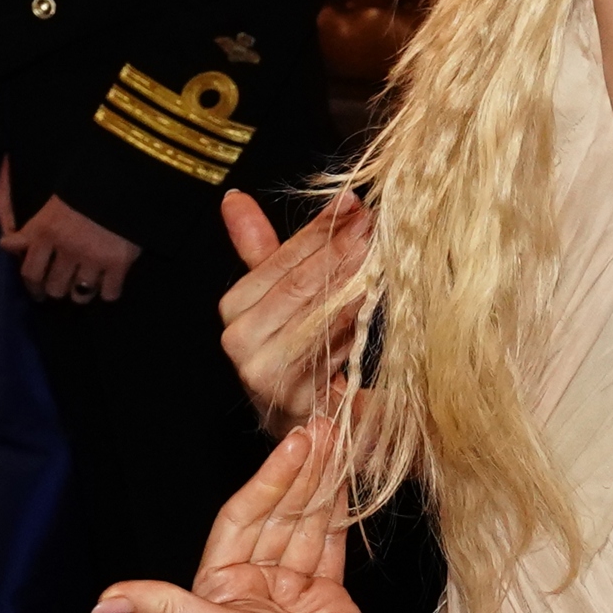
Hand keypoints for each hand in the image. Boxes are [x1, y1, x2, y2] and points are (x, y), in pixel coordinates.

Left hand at [0, 162, 139, 302]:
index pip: (30, 272)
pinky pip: (109, 294)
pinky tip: (108, 283)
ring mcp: (93, 258)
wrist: (123, 174)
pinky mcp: (118, 263)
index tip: (37, 291)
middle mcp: (66, 248)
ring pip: (79, 294)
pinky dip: (108, 291)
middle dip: (57, 288)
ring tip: (85, 285)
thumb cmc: (83, 183)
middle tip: (63, 285)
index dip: (32, 286)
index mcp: (46, 231)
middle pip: (54, 288)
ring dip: (80, 292)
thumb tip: (5, 245)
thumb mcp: (50, 202)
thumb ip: (28, 228)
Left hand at [95, 422, 418, 612]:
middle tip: (323, 427)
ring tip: (339, 439)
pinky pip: (327, 542)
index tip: (293, 444)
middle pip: (274, 515)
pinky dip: (337, 510)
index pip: (240, 519)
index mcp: (219, 593)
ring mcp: (289, 591)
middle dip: (298, 472)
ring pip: (302, 523)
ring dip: (320, 482)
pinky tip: (344, 476)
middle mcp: (251, 589)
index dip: (267, 479)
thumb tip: (101, 604)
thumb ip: (164, 609)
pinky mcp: (325, 596)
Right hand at [218, 189, 370, 428]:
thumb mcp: (273, 292)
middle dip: (340, 250)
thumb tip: (234, 199)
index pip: (280, 258)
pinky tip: (372, 296)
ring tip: (379, 252)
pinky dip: (353, 320)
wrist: (299, 413)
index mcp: (234, 307)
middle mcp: (240, 338)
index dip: (318, 229)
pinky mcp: (291, 393)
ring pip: (316, 313)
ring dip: (352, 280)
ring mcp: (262, 369)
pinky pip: (329, 347)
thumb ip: (257, 246)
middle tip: (373, 224)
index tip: (352, 204)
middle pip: (299, 284)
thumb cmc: (293, 345)